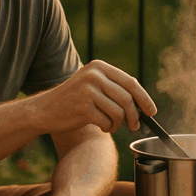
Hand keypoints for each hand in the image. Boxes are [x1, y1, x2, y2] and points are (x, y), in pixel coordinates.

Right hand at [28, 59, 156, 134]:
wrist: (43, 110)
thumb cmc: (72, 100)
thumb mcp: (92, 84)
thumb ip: (114, 88)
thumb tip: (143, 104)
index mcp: (99, 67)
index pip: (131, 82)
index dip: (145, 98)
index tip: (152, 112)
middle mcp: (94, 75)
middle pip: (128, 99)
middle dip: (135, 116)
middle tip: (134, 126)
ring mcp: (88, 91)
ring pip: (119, 112)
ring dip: (119, 124)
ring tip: (111, 126)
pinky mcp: (83, 107)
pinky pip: (107, 122)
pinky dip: (107, 128)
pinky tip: (100, 126)